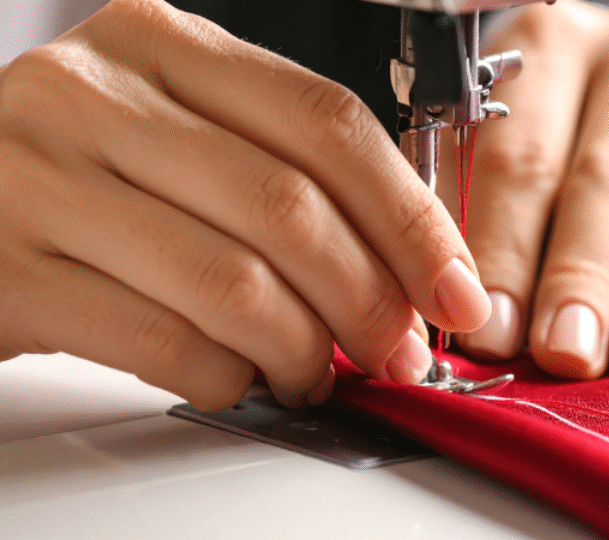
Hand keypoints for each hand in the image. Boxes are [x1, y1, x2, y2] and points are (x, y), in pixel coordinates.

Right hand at [0, 0, 489, 409]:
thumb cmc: (82, 165)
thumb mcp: (177, 128)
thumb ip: (278, 170)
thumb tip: (401, 262)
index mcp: (161, 44)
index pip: (325, 122)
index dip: (408, 216)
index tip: (453, 285)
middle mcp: (95, 96)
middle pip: (288, 207)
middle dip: (369, 298)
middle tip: (397, 348)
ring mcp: (40, 180)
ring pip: (232, 283)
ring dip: (303, 348)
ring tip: (316, 372)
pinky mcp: (9, 273)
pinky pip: (162, 341)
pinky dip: (227, 376)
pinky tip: (242, 378)